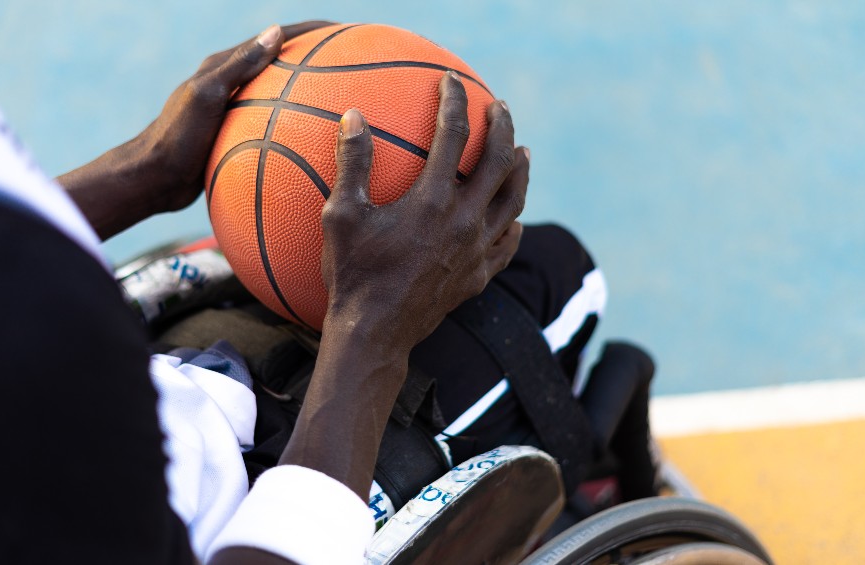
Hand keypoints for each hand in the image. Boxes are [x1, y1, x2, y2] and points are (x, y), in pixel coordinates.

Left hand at [59, 21, 332, 238]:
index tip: (348, 29)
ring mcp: (237, 109)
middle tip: (357, 59)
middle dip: (322, 56)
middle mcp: (233, 82)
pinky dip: (299, 127)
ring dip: (315, 93)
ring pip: (285, 94)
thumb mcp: (207, 97)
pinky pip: (278, 125)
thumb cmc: (176, 138)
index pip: (277, 37)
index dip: (314, 31)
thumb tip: (276, 31)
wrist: (153, 178)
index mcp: (225, 64)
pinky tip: (319, 144)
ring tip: (347, 99)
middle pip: (286, 62)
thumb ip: (239, 65)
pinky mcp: (238, 134)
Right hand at [276, 72, 527, 502]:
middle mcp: (466, 222)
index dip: (453, 103)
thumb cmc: (353, 274)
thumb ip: (352, 163)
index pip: (454, 137)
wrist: (374, 334)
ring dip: (520, 173)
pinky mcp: (478, 277)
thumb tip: (353, 116)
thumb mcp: (341, 216)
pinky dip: (513, 226)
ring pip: (513, 202)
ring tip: (523, 153)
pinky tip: (513, 219)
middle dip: (503, 129)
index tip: (450, 82)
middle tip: (501, 108)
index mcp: (434, 201)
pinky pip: (507, 246)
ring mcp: (477, 251)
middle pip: (500, 163)